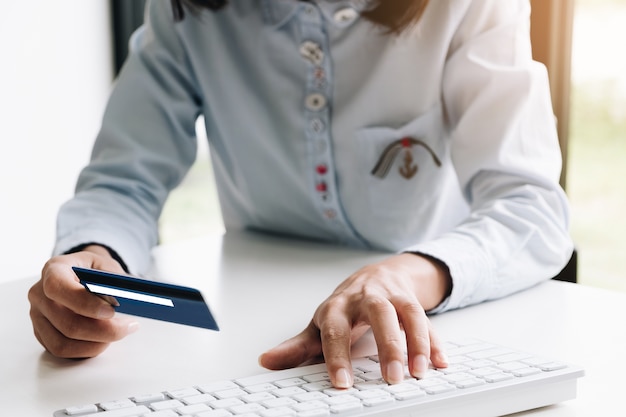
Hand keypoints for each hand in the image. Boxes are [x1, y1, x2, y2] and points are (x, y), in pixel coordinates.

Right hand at [28, 245, 138, 357]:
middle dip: (102, 330)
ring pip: (63, 343)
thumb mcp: (106, 265)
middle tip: (127, 327)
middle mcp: (39, 294)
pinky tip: (104, 340)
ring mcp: (38, 316)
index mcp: (54, 269)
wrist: (82, 274)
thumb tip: (124, 299)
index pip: (58, 287)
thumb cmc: (94, 270)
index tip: (111, 311)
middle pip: (67, 323)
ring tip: (118, 333)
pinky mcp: (41, 334)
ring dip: (96, 344)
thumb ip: (113, 280)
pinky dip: (87, 350)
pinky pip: (62, 351)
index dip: (84, 303)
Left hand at [259, 253, 450, 387]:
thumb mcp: (320, 325)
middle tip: (391, 378)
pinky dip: (436, 341)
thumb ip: (297, 347)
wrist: (377, 275)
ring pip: (408, 312)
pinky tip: (441, 363)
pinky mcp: (413, 300)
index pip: (335, 329)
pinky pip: (428, 319)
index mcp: (337, 306)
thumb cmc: (346, 307)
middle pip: (378, 314)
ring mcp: (392, 295)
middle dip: (387, 345)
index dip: (337, 356)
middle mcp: (366, 297)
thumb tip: (266, 361)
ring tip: (420, 372)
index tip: (342, 383)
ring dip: (417, 342)